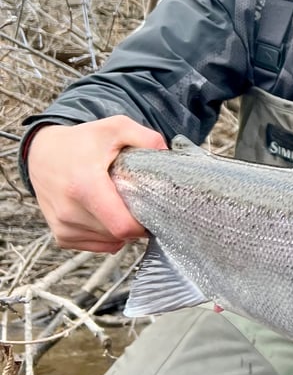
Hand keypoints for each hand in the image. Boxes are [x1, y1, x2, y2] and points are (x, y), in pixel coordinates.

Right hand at [27, 115, 166, 252]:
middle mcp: (70, 211)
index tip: (152, 210)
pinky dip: (107, 236)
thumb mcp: (116, 128)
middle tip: (137, 201)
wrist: (43, 154)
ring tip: (118, 204)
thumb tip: (167, 155)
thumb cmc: (83, 141)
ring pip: (109, 243)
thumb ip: (146, 138)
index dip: (144, 224)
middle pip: (119, 234)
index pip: (122, 226)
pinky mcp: (61, 236)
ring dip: (120, 229)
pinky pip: (96, 246)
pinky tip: (106, 215)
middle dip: (134, 223)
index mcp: (85, 185)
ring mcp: (63, 226)